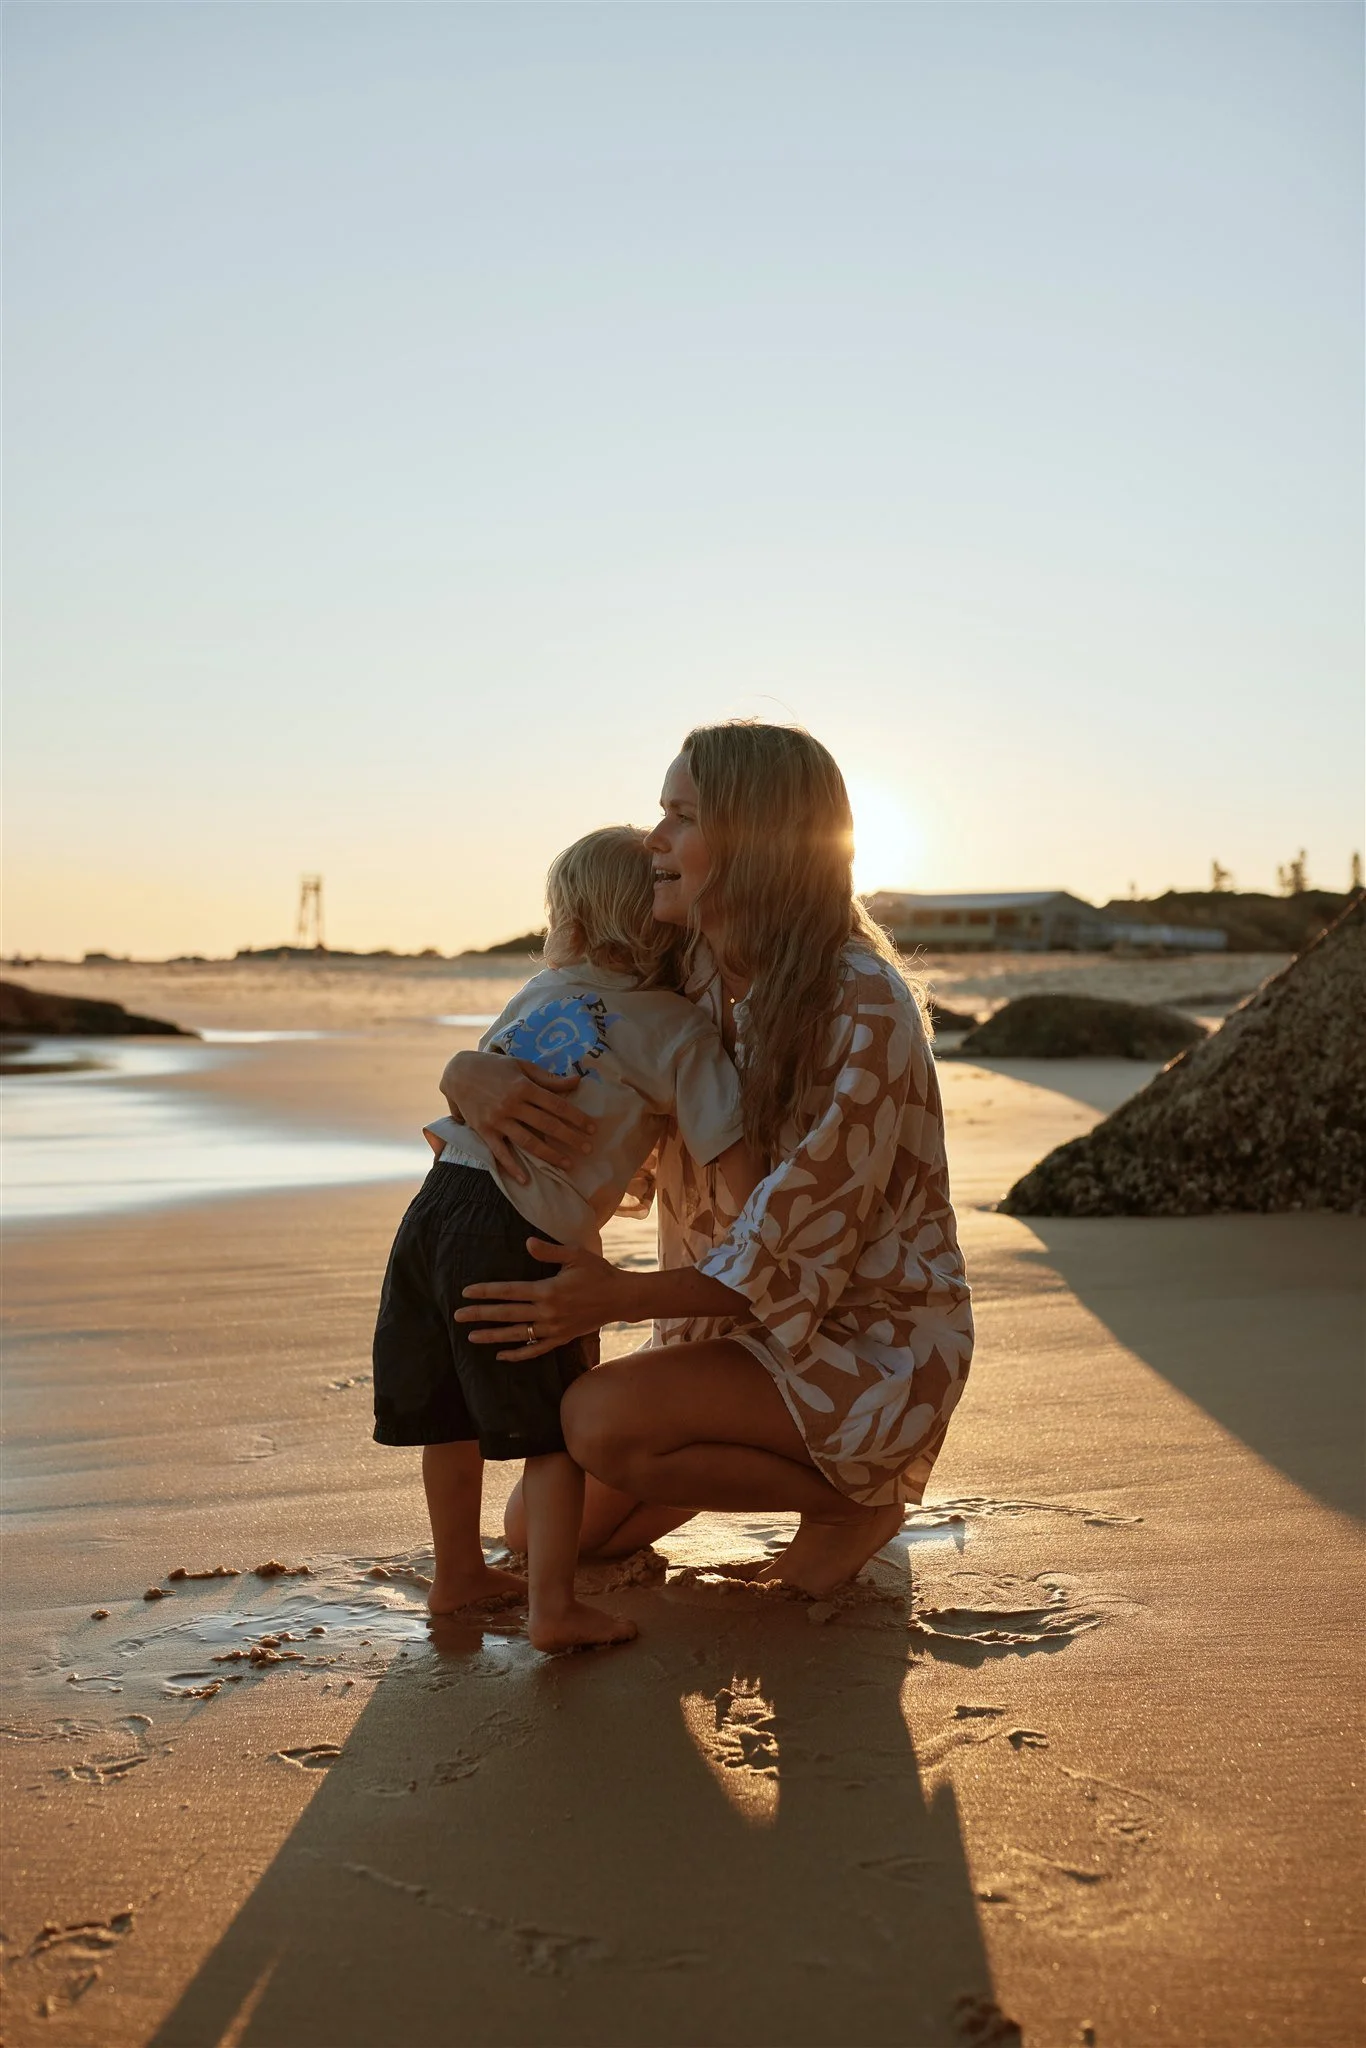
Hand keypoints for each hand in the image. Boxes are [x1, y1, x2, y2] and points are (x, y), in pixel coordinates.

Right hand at [438, 1051, 593, 1183]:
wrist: (458, 1072)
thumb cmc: (494, 1066)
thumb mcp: (522, 1066)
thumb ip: (548, 1078)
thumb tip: (577, 1081)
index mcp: (524, 1086)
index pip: (556, 1105)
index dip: (576, 1117)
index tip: (591, 1128)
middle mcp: (512, 1104)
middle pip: (547, 1125)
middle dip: (570, 1138)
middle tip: (587, 1149)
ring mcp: (498, 1119)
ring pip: (528, 1141)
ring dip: (549, 1155)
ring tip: (567, 1164)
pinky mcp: (484, 1130)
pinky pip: (500, 1152)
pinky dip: (511, 1167)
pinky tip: (525, 1179)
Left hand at [455, 1240, 634, 1359]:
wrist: (621, 1298)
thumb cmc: (598, 1272)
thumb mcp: (575, 1255)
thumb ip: (549, 1251)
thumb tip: (526, 1243)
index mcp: (548, 1290)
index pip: (509, 1291)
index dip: (486, 1292)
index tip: (466, 1292)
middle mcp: (547, 1312)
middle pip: (506, 1314)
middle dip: (480, 1315)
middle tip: (457, 1316)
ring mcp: (553, 1328)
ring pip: (517, 1335)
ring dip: (493, 1336)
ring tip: (472, 1337)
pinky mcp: (561, 1338)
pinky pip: (535, 1350)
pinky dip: (518, 1355)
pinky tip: (501, 1356)